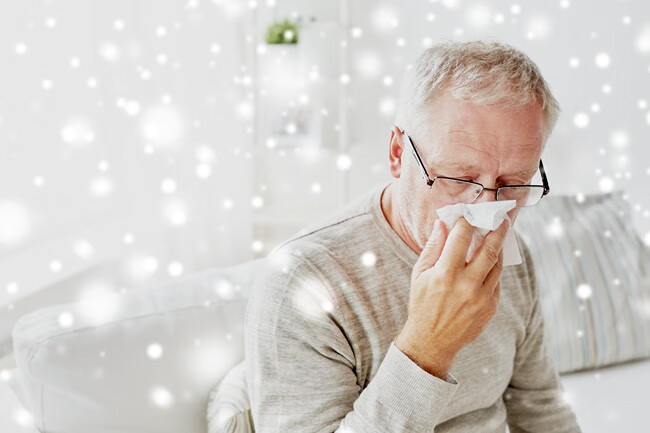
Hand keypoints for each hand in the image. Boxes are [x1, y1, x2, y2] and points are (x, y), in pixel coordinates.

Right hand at [394, 217, 508, 378]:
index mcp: (445, 274)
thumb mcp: (419, 274)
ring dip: (499, 249)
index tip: (470, 214)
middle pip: (489, 249)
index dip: (467, 222)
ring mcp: (481, 298)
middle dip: (497, 231)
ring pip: (497, 265)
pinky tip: (489, 263)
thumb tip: (442, 223)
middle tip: (501, 219)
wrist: (431, 341)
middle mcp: (466, 285)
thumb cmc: (422, 304)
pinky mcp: (490, 308)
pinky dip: (494, 270)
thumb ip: (432, 247)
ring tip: (499, 238)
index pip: (461, 238)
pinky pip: (497, 282)